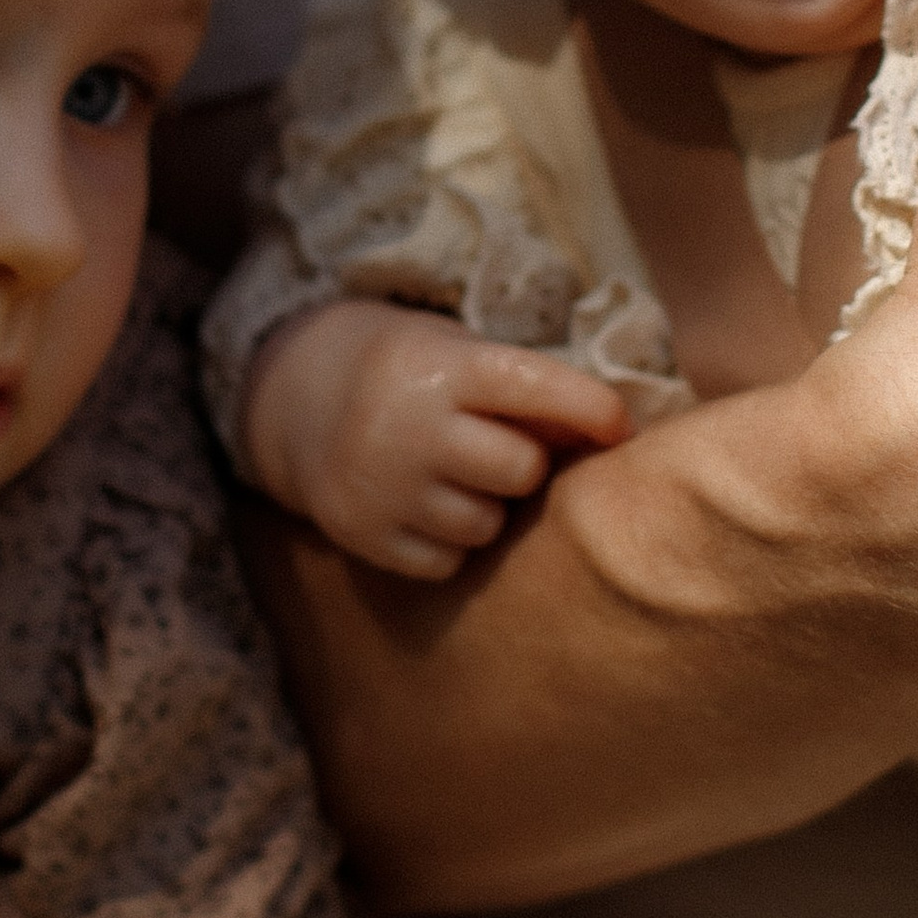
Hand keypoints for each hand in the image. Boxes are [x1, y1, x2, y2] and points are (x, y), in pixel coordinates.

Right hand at [244, 298, 627, 577]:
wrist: (296, 396)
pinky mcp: (362, 535)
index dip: (590, 408)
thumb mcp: (459, 355)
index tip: (621, 426)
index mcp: (440, 367)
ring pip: (485, 524)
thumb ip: (524, 393)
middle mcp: (407, 426)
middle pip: (520, 469)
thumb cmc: (412, 374)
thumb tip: (611, 438)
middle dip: (526, 463)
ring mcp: (381, 485)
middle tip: (502, 450)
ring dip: (487, 507)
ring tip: (456, 477)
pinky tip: (424, 507)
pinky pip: (447, 562)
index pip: (533, 385)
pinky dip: (449, 542)